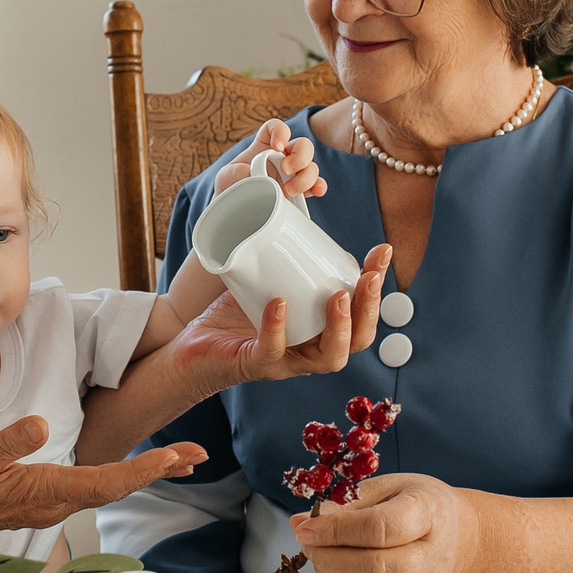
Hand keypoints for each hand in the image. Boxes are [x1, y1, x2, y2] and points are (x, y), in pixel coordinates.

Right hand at [0, 415, 207, 554]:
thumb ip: (4, 444)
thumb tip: (40, 425)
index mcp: (42, 491)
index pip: (102, 482)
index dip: (140, 471)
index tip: (172, 457)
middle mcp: (55, 503)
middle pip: (117, 488)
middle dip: (158, 471)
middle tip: (197, 453)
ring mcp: (54, 505)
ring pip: (110, 489)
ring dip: (147, 474)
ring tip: (184, 458)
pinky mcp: (50, 500)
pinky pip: (97, 489)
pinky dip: (126, 476)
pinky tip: (141, 469)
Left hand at [161, 245, 390, 392]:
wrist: (189, 350)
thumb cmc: (231, 316)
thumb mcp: (263, 282)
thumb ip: (279, 256)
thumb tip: (289, 208)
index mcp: (319, 332)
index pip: (360, 315)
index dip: (376, 287)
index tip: (382, 252)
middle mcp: (309, 351)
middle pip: (356, 342)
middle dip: (368, 310)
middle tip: (368, 279)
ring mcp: (285, 362)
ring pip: (327, 358)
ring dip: (339, 328)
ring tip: (338, 298)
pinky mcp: (254, 365)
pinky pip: (272, 351)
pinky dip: (278, 328)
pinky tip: (281, 304)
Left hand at [215, 118, 323, 199]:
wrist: (233, 214)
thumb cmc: (229, 189)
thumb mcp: (226, 177)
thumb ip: (237, 172)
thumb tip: (255, 175)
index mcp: (263, 146)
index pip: (275, 128)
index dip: (280, 131)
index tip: (275, 146)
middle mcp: (282, 157)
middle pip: (303, 145)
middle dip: (299, 157)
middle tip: (285, 170)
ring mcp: (292, 174)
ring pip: (311, 166)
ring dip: (305, 177)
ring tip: (288, 191)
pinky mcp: (299, 192)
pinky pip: (316, 184)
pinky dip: (318, 186)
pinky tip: (316, 191)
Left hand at [292, 474, 475, 572]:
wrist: (457, 535)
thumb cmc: (417, 506)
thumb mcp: (386, 488)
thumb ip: (345, 504)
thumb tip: (301, 522)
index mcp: (429, 513)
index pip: (381, 529)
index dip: (336, 531)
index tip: (307, 529)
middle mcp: (433, 555)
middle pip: (378, 570)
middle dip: (331, 559)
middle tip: (311, 545)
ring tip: (319, 565)